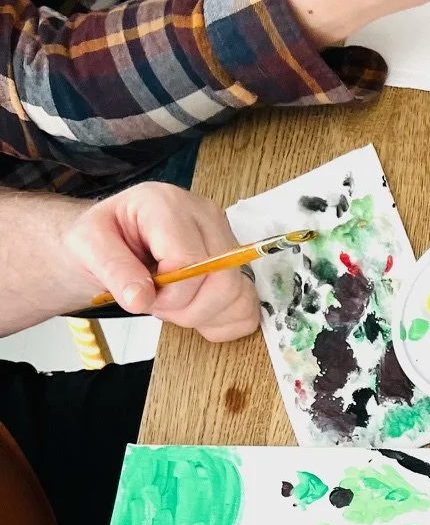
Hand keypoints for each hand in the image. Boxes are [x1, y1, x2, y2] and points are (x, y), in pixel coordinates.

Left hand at [61, 184, 260, 339]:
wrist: (109, 241)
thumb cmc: (101, 239)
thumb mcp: (87, 247)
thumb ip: (113, 270)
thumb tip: (141, 299)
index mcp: (167, 204)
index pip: (191, 260)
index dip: (170, 294)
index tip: (144, 298)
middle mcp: (204, 215)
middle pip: (223, 280)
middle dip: (189, 308)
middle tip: (159, 306)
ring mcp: (225, 239)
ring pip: (238, 294)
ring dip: (205, 316)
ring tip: (175, 305)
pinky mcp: (235, 263)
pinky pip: (247, 305)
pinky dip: (222, 321)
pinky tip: (196, 312)